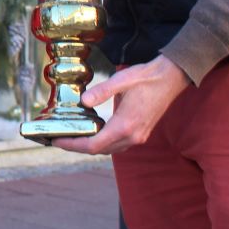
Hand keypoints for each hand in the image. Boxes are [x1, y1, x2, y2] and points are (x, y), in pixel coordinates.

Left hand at [54, 54, 189, 155]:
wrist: (172, 78)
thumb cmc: (147, 77)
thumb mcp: (121, 80)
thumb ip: (101, 91)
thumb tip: (83, 101)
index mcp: (125, 125)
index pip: (93, 145)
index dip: (73, 145)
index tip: (56, 141)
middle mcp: (132, 136)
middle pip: (99, 151)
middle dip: (77, 147)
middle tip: (58, 139)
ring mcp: (139, 137)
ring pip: (109, 150)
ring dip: (90, 146)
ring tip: (71, 137)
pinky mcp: (141, 133)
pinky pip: (117, 145)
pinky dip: (102, 142)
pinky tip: (93, 132)